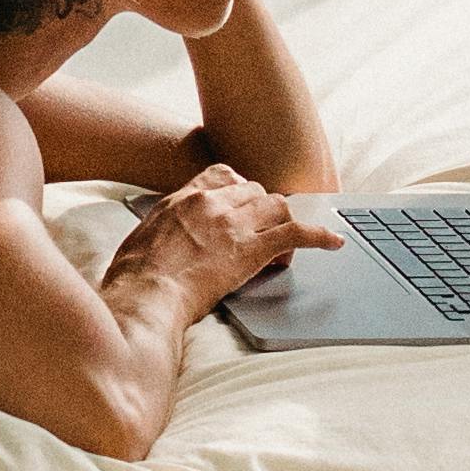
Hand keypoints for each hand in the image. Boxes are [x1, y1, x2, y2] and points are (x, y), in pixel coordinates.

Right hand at [111, 159, 342, 320]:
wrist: (144, 296)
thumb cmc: (134, 279)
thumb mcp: (142, 240)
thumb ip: (162, 230)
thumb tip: (164, 241)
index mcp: (183, 198)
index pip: (224, 175)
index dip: (240, 190)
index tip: (243, 204)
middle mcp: (212, 203)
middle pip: (256, 190)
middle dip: (264, 212)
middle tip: (262, 235)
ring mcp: (233, 224)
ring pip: (278, 206)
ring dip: (284, 224)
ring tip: (284, 246)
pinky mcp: (251, 250)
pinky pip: (296, 233)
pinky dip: (320, 236)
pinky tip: (335, 242)